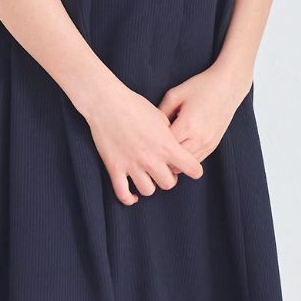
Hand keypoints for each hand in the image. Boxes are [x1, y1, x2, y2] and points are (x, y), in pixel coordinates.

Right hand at [83, 83, 204, 206]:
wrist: (107, 103)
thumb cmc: (134, 104)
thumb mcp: (159, 116)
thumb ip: (169, 134)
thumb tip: (173, 143)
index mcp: (167, 145)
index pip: (192, 169)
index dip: (194, 169)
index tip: (190, 168)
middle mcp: (152, 159)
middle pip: (168, 184)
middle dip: (168, 178)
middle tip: (163, 170)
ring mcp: (132, 165)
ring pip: (148, 191)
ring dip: (149, 185)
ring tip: (147, 176)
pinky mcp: (115, 168)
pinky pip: (123, 194)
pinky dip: (128, 198)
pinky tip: (132, 195)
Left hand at [157, 65, 251, 176]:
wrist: (227, 86)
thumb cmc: (200, 87)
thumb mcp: (174, 95)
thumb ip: (160, 114)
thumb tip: (149, 130)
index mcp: (187, 125)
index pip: (164, 148)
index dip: (153, 147)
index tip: (145, 143)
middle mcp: (199, 138)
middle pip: (175, 162)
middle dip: (162, 159)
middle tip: (152, 152)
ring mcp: (208, 144)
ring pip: (186, 166)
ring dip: (175, 162)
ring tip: (164, 153)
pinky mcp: (213, 145)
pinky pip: (196, 161)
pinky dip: (186, 159)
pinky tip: (178, 150)